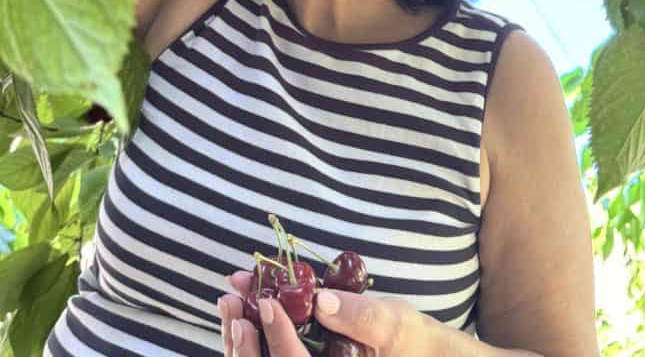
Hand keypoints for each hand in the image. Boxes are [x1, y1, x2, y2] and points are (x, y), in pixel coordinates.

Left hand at [218, 270, 431, 356]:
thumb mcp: (390, 322)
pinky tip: (237, 313)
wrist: (410, 350)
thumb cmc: (405, 338)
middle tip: (233, 302)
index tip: (267, 302)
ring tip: (229, 299)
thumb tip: (321, 300)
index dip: (278, 337)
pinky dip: (247, 341)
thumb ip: (358, 315)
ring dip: (238, 339)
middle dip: (244, 343)